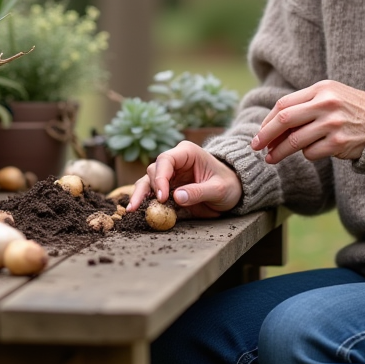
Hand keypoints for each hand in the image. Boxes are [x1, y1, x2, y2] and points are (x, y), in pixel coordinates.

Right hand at [126, 141, 242, 217]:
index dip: (160, 177)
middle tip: (145, 205)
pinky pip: (152, 193)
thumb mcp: (219, 189)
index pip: (166, 160)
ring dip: (140, 194)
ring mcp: (170, 175)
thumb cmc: (229, 184)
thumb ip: (199, 192)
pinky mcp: (168, 189)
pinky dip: (145, 201)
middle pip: (153, 171)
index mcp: (187, 153)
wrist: (233, 191)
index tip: (162, 196)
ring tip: (132, 209)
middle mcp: (175, 161)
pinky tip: (136, 210)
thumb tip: (176, 197)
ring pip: (147, 181)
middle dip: (148, 188)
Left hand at [250, 80, 364, 163]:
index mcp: (321, 89)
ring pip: (294, 141)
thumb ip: (305, 105)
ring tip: (271, 158)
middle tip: (255, 146)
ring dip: (279, 152)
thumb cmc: (351, 109)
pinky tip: (312, 152)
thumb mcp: (331, 96)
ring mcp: (332, 124)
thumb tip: (272, 127)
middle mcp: (326, 104)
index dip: (268, 121)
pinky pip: (310, 153)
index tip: (260, 133)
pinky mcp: (338, 143)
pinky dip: (306, 155)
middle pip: (284, 120)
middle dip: (266, 135)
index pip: (284, 104)